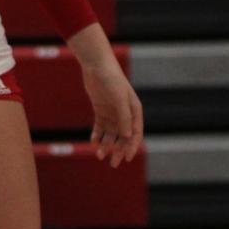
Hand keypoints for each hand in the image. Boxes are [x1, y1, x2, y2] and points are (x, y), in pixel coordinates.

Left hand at [78, 44, 143, 167]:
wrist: (96, 65)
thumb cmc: (111, 79)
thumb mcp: (119, 98)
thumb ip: (124, 116)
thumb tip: (128, 135)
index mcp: (134, 111)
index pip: (135, 134)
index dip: (131, 147)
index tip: (126, 158)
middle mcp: (125, 113)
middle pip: (123, 137)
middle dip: (118, 150)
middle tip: (113, 163)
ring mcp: (112, 112)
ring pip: (111, 134)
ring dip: (106, 145)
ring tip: (99, 155)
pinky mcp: (100, 110)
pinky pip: (100, 127)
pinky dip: (97, 135)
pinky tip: (93, 142)